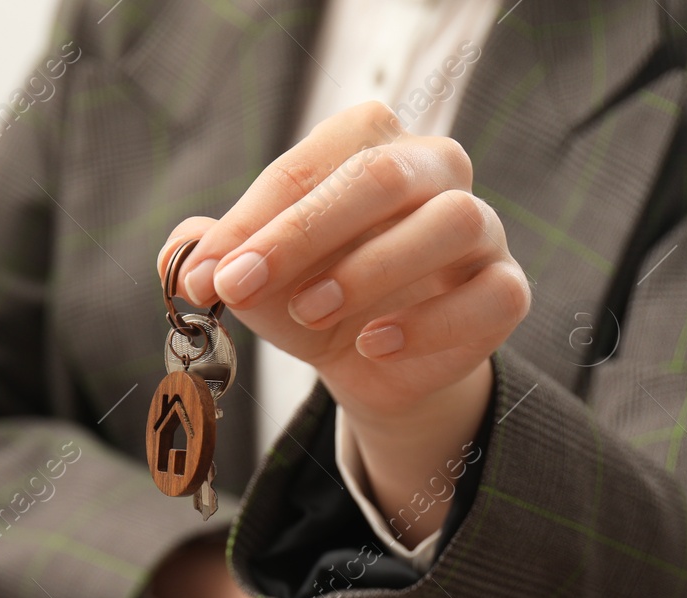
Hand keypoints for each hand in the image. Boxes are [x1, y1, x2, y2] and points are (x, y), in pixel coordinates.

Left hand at [157, 102, 529, 543]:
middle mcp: (435, 170)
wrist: (370, 363)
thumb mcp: (256, 279)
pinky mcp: (505, 291)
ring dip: (368, 270)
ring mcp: (482, 229)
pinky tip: (372, 345)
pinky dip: (427, 324)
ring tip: (309, 313)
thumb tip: (181, 255)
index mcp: (368, 145)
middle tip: (241, 286)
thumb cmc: (311, 297)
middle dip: (300, 233)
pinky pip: (489, 295)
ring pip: (451, 221)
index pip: (311, 163)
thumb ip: (216, 257)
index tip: (205, 277)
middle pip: (383, 175)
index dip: (252, 221)